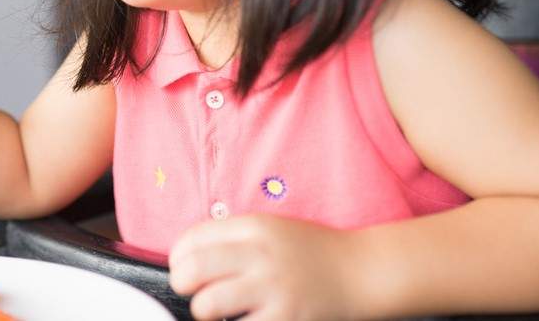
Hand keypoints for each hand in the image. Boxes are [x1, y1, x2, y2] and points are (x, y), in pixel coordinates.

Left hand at [168, 214, 364, 320]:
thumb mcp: (271, 229)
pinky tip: (244, 319)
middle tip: (193, 291)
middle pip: (192, 269)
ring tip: (215, 312)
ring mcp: (273, 289)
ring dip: (204, 312)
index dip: (178, 257)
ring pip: (207, 305)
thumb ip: (232, 238)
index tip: (182, 267)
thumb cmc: (310, 252)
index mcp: (253, 227)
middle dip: (182, 284)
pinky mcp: (286, 319)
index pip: (192, 238)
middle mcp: (260, 254)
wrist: (360, 271)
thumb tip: (187, 256)